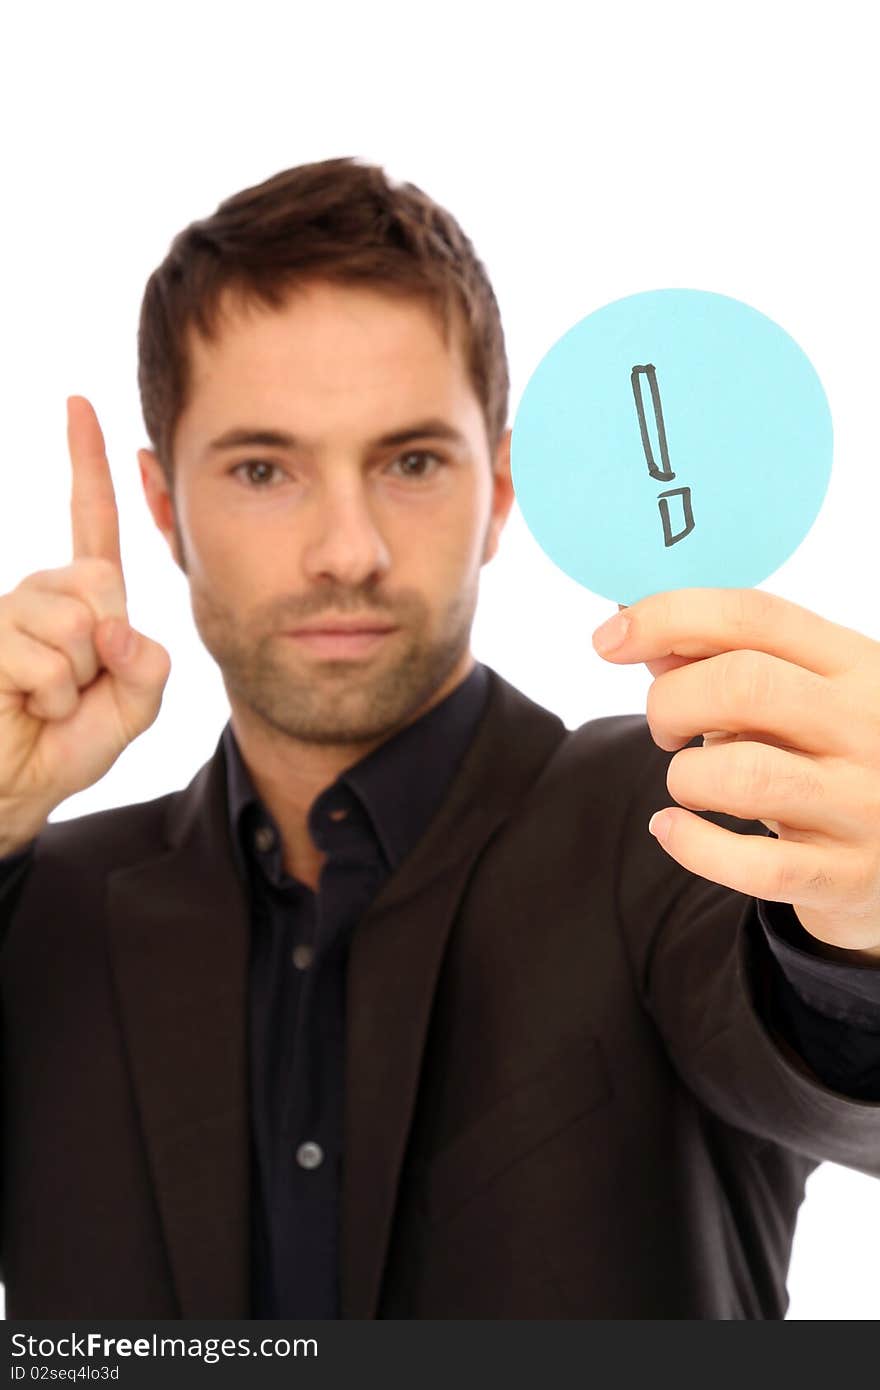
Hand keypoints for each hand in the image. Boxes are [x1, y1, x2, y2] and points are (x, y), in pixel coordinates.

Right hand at [0, 397, 170, 851]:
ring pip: (75, 624)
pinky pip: (46, 660)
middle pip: (100, 584)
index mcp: (83, 598)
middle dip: (105, 648)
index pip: (91, 522)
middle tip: (79, 686)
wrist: (17, 788)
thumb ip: (148, 665)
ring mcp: (8, 613)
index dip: (88, 464)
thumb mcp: (134, 704)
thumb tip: (113, 627)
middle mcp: (43, 594)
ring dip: (75, 680)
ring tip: (49, 700)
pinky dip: (51, 697)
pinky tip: (27, 707)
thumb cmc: (69, 741)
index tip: (79, 404)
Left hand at [591, 588, 879, 960]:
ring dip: (685, 775)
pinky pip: (751, 865)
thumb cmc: (829, 755)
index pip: (754, 616)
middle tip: (666, 728)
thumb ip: (722, 659)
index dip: (668, 616)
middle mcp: (868, 726)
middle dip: (671, 701)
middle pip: (742, 685)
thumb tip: (633, 628)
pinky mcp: (845, 874)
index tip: (610, 638)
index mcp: (858, 664)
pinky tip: (671, 829)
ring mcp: (863, 804)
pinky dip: (691, 844)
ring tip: (688, 784)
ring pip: (739, 773)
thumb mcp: (800, 693)